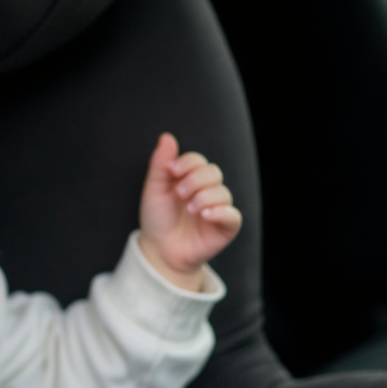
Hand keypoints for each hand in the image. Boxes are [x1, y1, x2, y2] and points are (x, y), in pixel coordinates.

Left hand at [138, 133, 241, 290]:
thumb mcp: (154, 189)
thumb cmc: (157, 218)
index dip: (187, 162)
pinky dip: (219, 212)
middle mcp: (207, 190)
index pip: (198, 160)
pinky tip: (204, 215)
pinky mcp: (226, 227)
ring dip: (203, 197)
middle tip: (179, 193)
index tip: (171, 171)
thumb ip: (160, 164)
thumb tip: (167, 137)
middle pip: (213, 172)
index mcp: (190, 178)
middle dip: (195, 179)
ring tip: (189, 209)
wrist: (160, 250)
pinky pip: (232, 215)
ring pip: (222, 192)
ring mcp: (218, 208)